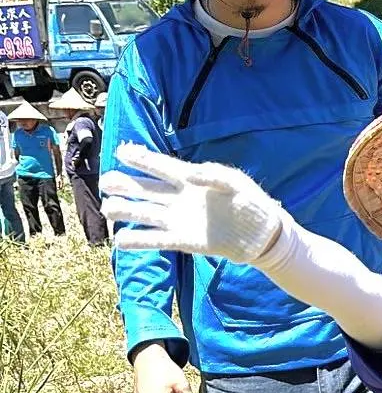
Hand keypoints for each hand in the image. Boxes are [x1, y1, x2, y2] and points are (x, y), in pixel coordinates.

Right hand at [100, 143, 285, 263]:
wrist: (263, 234)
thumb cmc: (252, 202)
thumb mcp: (235, 182)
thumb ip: (212, 175)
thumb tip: (188, 175)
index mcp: (191, 179)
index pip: (161, 166)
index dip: (141, 159)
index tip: (121, 151)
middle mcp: (179, 198)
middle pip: (145, 189)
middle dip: (125, 184)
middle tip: (107, 182)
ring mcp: (179, 220)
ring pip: (145, 213)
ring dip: (125, 211)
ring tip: (109, 208)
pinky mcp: (184, 241)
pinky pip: (157, 240)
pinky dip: (139, 240)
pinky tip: (121, 240)